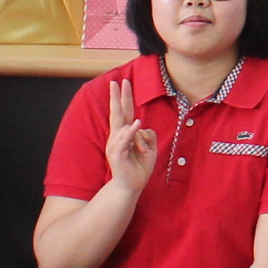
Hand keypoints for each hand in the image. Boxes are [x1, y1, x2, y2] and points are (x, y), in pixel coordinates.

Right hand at [103, 81, 160, 195]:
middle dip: (118, 97)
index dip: (124, 97)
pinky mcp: (117, 155)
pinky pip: (124, 140)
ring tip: (142, 149)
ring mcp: (116, 145)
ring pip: (126, 128)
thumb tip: (144, 127)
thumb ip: (149, 136)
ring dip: (137, 134)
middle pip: (118, 113)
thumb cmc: (139, 167)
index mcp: (126, 134)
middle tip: (117, 81)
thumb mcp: (151, 149)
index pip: (125, 112)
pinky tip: (136, 123)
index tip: (123, 82)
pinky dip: (130, 132)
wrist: (131, 186)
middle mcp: (118, 137)